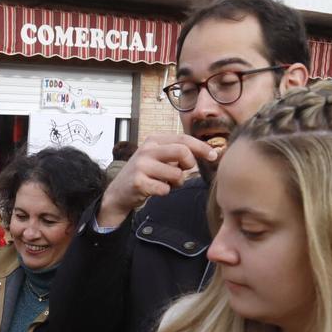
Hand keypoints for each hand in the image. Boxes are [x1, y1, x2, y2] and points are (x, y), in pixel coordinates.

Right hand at [96, 134, 219, 228]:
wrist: (118, 193)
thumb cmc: (144, 175)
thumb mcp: (157, 158)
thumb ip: (176, 153)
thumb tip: (205, 152)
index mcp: (153, 140)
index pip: (183, 139)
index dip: (201, 147)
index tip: (214, 155)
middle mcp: (147, 150)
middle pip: (182, 151)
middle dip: (190, 164)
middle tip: (185, 171)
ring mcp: (141, 166)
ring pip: (176, 173)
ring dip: (176, 182)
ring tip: (165, 183)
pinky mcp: (138, 182)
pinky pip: (165, 189)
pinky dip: (165, 192)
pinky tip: (154, 190)